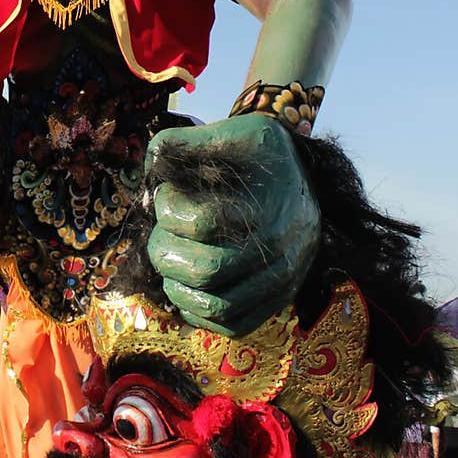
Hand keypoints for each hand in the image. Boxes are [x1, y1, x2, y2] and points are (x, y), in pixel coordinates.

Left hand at [145, 112, 319, 336]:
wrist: (306, 177)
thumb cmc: (261, 155)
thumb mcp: (234, 131)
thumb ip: (186, 141)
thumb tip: (151, 162)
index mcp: (270, 204)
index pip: (202, 222)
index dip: (168, 208)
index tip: (165, 195)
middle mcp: (283, 249)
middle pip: (206, 271)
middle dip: (165, 251)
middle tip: (160, 234)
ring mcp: (283, 280)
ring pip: (216, 307)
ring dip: (176, 287)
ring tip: (168, 261)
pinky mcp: (278, 300)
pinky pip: (233, 326)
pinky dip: (198, 314)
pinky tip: (184, 287)